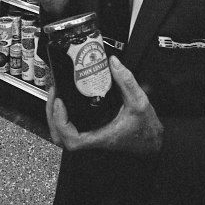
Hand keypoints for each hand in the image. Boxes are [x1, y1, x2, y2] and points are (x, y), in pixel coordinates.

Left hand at [46, 56, 162, 155]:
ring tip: (56, 94)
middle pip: (60, 138)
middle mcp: (93, 139)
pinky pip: (71, 128)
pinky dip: (63, 116)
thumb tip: (113, 62)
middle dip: (51, 115)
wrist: (153, 141)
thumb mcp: (140, 102)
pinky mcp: (92, 131)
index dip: (61, 122)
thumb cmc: (146, 128)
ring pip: (63, 134)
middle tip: (54, 93)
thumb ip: (127, 81)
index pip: (73, 140)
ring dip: (55, 116)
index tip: (60, 102)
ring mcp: (91, 136)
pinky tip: (66, 99)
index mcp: (101, 136)